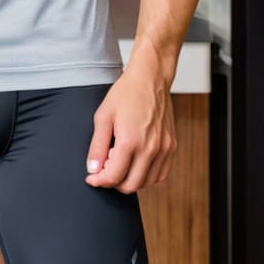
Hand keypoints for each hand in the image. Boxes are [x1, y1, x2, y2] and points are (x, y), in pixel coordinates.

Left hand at [84, 50, 176, 193]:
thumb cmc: (126, 93)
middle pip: (131, 186)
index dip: (99, 181)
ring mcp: (164, 149)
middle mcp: (150, 148)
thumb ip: (97, 146)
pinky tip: (136, 162)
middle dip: (113, 183)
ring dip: (130, 180)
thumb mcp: (103, 117)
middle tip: (104, 168)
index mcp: (131, 141)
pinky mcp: (171, 146)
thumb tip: (92, 169)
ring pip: (147, 183)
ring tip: (120, 162)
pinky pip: (161, 173)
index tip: (92, 177)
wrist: (150, 78)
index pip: (114, 177)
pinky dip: (147, 176)